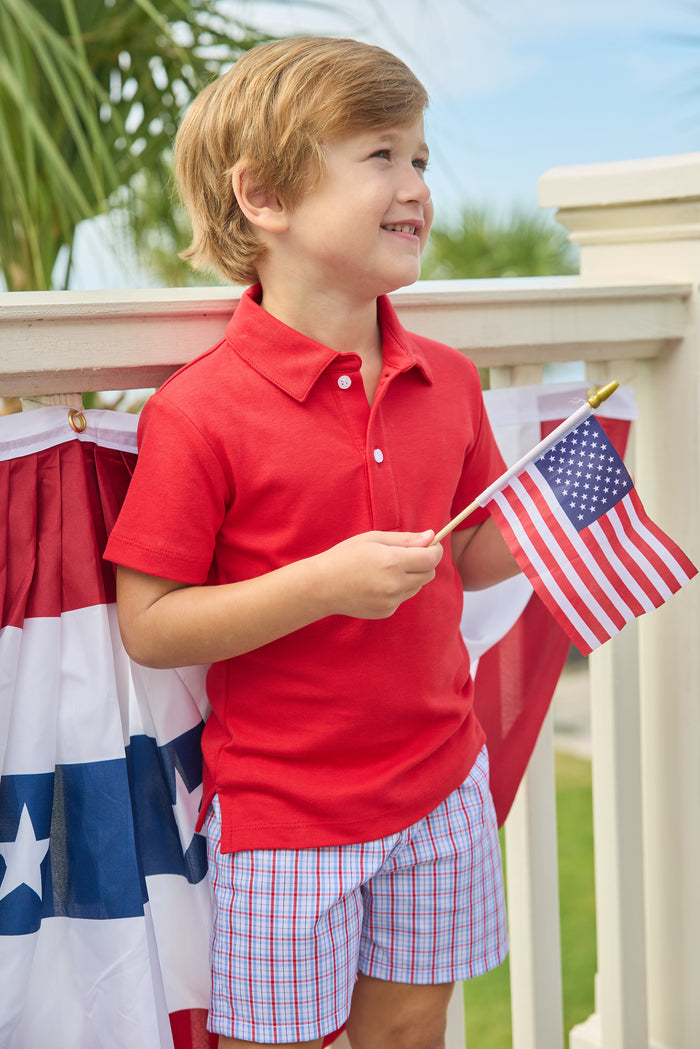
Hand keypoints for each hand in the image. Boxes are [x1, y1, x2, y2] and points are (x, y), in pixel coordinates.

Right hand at [317, 530, 442, 618]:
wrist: (322, 586)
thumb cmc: (345, 557)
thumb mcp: (373, 539)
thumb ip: (405, 539)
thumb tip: (430, 537)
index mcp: (393, 562)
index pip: (431, 558)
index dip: (434, 550)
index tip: (430, 545)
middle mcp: (395, 585)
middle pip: (428, 574)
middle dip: (423, 563)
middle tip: (406, 555)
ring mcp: (391, 601)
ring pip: (417, 587)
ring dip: (411, 576)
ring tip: (387, 569)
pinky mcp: (386, 612)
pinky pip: (403, 598)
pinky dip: (398, 589)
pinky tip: (378, 583)